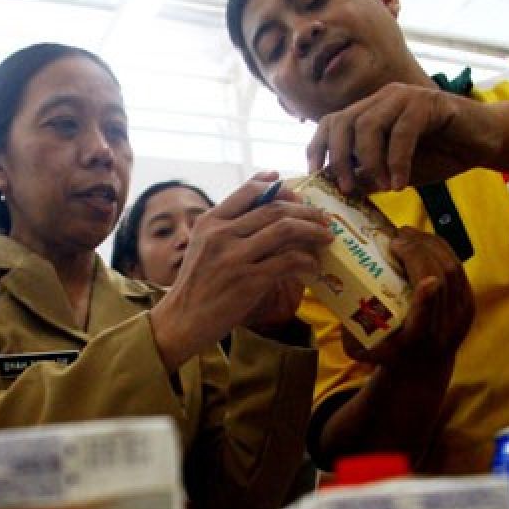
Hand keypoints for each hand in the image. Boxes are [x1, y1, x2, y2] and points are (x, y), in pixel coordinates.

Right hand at [149, 174, 331, 369]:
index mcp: (210, 222)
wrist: (182, 320)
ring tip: (326, 237)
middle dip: (306, 211)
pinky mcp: (249, 281)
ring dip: (312, 231)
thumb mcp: (203, 246)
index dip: (278, 187)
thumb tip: (262, 208)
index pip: (249, 192)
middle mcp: (222, 234)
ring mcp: (236, 257)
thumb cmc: (197, 284)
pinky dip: (307, 261)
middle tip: (322, 218)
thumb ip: (227, 226)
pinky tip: (313, 266)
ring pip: (285, 230)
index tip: (295, 191)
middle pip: (275, 209)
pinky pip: (288, 262)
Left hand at [307, 83, 502, 194]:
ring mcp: (405, 97)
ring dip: (370, 161)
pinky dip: (397, 161)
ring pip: (369, 124)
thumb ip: (368, 176)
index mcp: (371, 111)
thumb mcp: (394, 172)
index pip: (332, 122)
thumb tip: (337, 188)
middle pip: (344, 121)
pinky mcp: (428, 102)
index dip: (318, 147)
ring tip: (380, 187)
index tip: (316, 176)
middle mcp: (383, 99)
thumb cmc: (439, 155)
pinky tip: (400, 183)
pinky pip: (402, 131)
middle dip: (340, 158)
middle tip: (346, 189)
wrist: (484, 142)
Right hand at [341, 225, 473, 365]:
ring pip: (451, 270)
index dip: (426, 300)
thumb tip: (336, 298)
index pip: (425, 322)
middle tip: (396, 239)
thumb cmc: (387, 352)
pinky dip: (440, 249)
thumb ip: (348, 331)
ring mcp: (460, 315)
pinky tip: (423, 240)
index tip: (424, 281)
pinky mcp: (468, 303)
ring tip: (407, 234)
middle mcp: (442, 329)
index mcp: (415, 342)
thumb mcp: (362, 350)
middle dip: (418, 254)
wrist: (423, 367)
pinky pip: (457, 268)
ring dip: (429, 245)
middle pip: (439, 284)